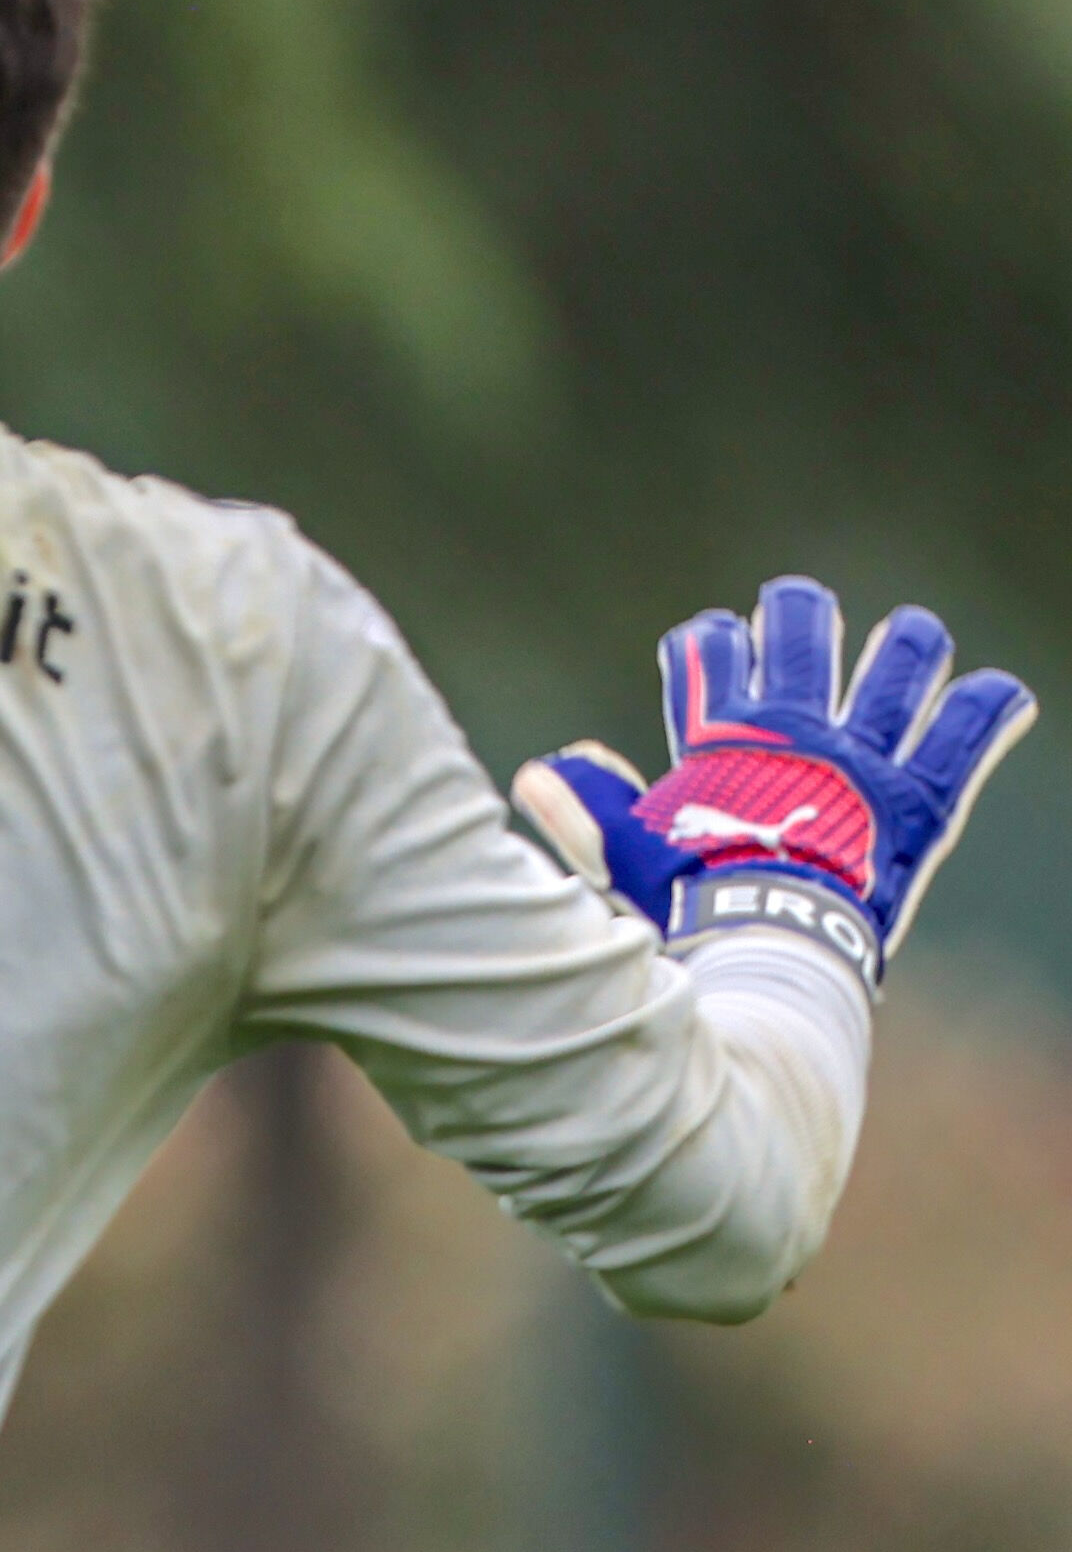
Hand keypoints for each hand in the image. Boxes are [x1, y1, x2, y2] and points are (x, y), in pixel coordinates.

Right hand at [513, 575, 1033, 977]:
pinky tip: (1006, 695)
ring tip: (913, 635)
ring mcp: (861, 759)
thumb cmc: (685, 910)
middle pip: (799, 638)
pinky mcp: (919, 798)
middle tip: (798, 606)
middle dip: (796, 616)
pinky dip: (987, 712)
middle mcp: (795, 734)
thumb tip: (545, 768)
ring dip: (904, 647)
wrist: (767, 945)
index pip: (707, 659)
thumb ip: (585, 808)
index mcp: (724, 743)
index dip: (706, 643)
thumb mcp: (621, 857)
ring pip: (894, 668)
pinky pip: (963, 737)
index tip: (707, 641)